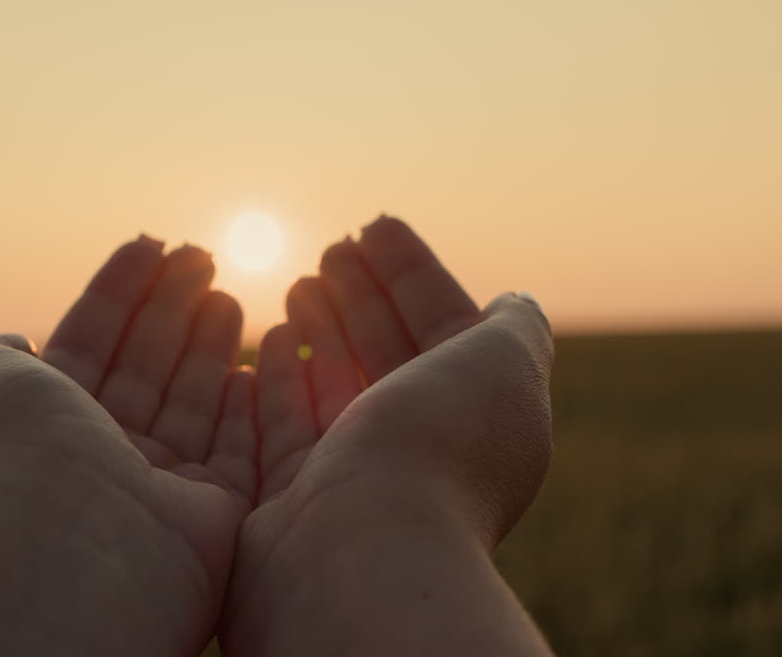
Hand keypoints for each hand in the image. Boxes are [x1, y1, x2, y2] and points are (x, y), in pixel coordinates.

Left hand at [0, 236, 256, 656]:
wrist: (68, 543)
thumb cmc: (21, 451)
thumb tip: (23, 342)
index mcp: (44, 425)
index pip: (87, 343)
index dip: (119, 291)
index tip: (151, 243)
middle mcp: (99, 458)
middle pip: (143, 367)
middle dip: (170, 307)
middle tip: (201, 254)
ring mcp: (155, 488)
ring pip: (189, 402)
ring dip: (207, 343)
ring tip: (224, 290)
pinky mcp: (211, 516)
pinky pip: (235, 454)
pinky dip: (244, 410)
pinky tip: (250, 365)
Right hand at [222, 216, 553, 655]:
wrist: (362, 558)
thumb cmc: (436, 452)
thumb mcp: (504, 368)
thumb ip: (514, 328)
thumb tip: (513, 300)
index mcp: (475, 418)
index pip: (446, 326)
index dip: (413, 272)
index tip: (374, 224)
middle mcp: (418, 450)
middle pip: (389, 353)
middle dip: (364, 295)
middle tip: (333, 248)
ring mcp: (354, 478)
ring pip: (336, 386)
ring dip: (322, 328)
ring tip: (300, 280)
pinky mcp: (292, 500)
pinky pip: (284, 427)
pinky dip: (279, 380)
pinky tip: (266, 338)